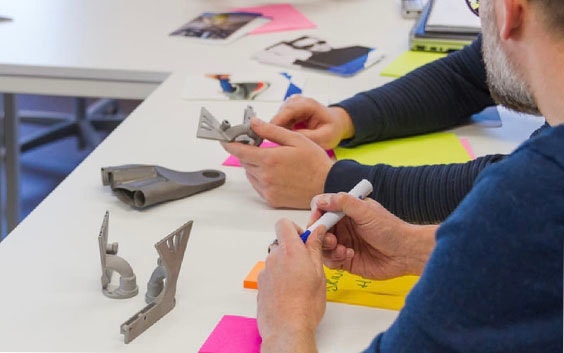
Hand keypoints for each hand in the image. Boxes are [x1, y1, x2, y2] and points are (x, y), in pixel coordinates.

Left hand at [222, 118, 333, 208]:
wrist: (327, 184)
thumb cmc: (314, 161)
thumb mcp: (295, 139)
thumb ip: (271, 131)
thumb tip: (253, 123)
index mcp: (270, 159)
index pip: (240, 151)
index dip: (230, 144)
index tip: (224, 140)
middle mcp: (265, 176)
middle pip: (245, 162)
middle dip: (248, 153)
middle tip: (260, 147)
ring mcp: (267, 189)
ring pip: (250, 174)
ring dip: (255, 166)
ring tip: (274, 161)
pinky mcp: (271, 199)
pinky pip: (257, 186)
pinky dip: (261, 178)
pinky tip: (276, 173)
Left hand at [257, 219, 325, 352]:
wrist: (287, 330)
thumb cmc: (305, 306)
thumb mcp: (318, 273)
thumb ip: (315, 248)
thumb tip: (317, 232)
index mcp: (289, 251)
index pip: (284, 224)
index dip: (295, 228)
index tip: (305, 239)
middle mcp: (274, 258)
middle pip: (281, 244)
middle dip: (294, 251)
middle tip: (307, 266)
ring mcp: (265, 272)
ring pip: (277, 261)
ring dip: (287, 266)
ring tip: (300, 284)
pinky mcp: (260, 285)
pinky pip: (271, 275)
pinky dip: (280, 279)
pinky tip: (290, 294)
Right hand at [271, 95, 354, 149]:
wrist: (335, 123)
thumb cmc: (332, 129)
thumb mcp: (325, 137)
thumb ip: (308, 138)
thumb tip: (289, 140)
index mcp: (308, 104)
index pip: (288, 111)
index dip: (276, 123)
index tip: (268, 136)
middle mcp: (297, 101)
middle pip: (279, 114)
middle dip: (274, 130)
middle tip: (272, 147)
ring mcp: (291, 104)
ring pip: (277, 119)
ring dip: (277, 132)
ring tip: (282, 146)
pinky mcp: (287, 110)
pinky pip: (278, 122)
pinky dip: (279, 131)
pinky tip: (284, 141)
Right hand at [310, 193, 436, 279]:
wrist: (406, 253)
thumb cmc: (390, 229)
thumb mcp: (367, 211)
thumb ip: (344, 203)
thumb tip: (321, 200)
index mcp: (346, 210)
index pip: (322, 209)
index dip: (317, 215)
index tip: (317, 221)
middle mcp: (342, 226)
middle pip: (319, 229)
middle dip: (320, 234)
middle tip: (331, 240)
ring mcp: (343, 243)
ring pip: (322, 245)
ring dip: (328, 248)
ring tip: (341, 249)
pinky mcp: (346, 260)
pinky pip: (330, 260)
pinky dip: (335, 258)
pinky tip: (349, 255)